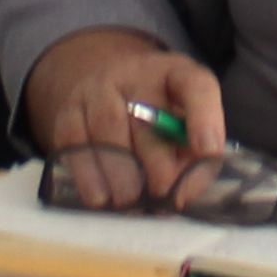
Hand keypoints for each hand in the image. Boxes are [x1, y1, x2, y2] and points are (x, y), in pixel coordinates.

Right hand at [16, 28, 230, 213]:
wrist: (110, 93)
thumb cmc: (160, 119)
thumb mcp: (186, 128)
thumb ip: (193, 158)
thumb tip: (182, 193)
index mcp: (177, 74)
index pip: (196, 85)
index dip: (204, 117)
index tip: (207, 150)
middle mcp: (137, 74)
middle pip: (147, 114)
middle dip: (156, 162)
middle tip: (162, 195)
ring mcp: (99, 88)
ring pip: (108, 125)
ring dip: (120, 170)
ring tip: (130, 202)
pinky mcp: (69, 109)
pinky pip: (74, 140)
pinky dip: (87, 173)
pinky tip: (100, 198)